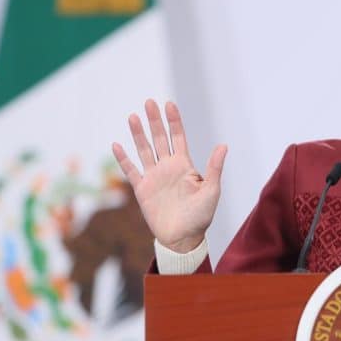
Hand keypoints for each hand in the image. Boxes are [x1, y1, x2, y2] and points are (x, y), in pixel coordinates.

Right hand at [112, 99, 226, 252]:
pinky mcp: (142, 190)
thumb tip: (223, 145)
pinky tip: (117, 145)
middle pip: (160, 139)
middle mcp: (168, 167)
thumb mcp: (211, 191)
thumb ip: (214, 168)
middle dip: (155, 121)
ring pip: (144, 150)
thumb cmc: (201, 216)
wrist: (183, 238)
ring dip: (138, 134)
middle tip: (149, 102)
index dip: (174, 121)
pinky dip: (123, 159)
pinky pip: (131, 171)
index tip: (169, 104)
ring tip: (133, 117)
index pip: (178, 137)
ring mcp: (154, 177)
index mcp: (185, 165)